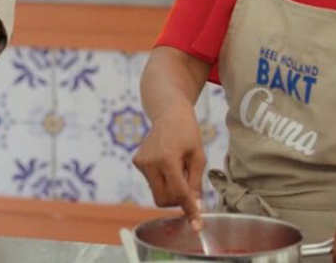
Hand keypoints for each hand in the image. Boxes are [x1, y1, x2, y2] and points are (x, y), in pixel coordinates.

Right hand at [132, 104, 205, 228]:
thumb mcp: (198, 155)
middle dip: (178, 200)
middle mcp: (150, 162)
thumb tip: (195, 206)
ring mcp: (141, 162)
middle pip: (164, 199)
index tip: (196, 225)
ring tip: (178, 168)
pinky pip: (152, 183)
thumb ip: (195, 183)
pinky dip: (163, 181)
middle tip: (189, 185)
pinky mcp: (137, 162)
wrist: (168, 111)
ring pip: (157, 194)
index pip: (179, 193)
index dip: (189, 210)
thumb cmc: (187, 130)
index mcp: (167, 158)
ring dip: (170, 190)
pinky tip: (168, 163)